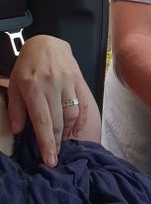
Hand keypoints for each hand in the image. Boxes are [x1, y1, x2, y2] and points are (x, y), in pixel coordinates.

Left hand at [8, 35, 95, 165]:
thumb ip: (16, 108)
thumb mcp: (14, 84)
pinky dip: (80, 120)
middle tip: (54, 158)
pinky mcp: (78, 80)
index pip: (42, 121)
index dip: (46, 143)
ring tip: (61, 141)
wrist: (47, 43)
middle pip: (58, 121)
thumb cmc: (28, 65)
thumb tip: (19, 130)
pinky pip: (83, 104)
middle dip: (56, 143)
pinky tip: (74, 130)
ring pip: (72, 114)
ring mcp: (67, 82)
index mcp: (32, 87)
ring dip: (67, 132)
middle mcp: (51, 85)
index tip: (49, 159)